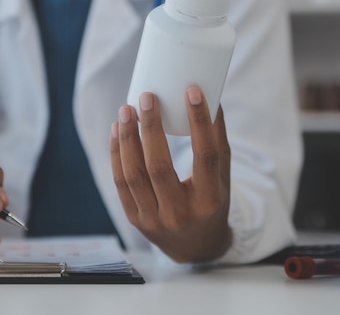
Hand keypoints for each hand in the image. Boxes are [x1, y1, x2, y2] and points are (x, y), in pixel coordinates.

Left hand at [110, 87, 231, 262]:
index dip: (199, 122)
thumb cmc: (212, 204)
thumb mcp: (223, 178)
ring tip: (126, 110)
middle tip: (147, 97)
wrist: (195, 247)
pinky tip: (117, 130)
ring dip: (127, 138)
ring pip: (134, 174)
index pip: (205, 156)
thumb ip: (218, 142)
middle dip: (150, 127)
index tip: (192, 91)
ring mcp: (153, 218)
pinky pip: (121, 182)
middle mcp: (180, 213)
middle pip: (160, 165)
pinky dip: (117, 153)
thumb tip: (212, 98)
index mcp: (209, 200)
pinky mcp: (134, 218)